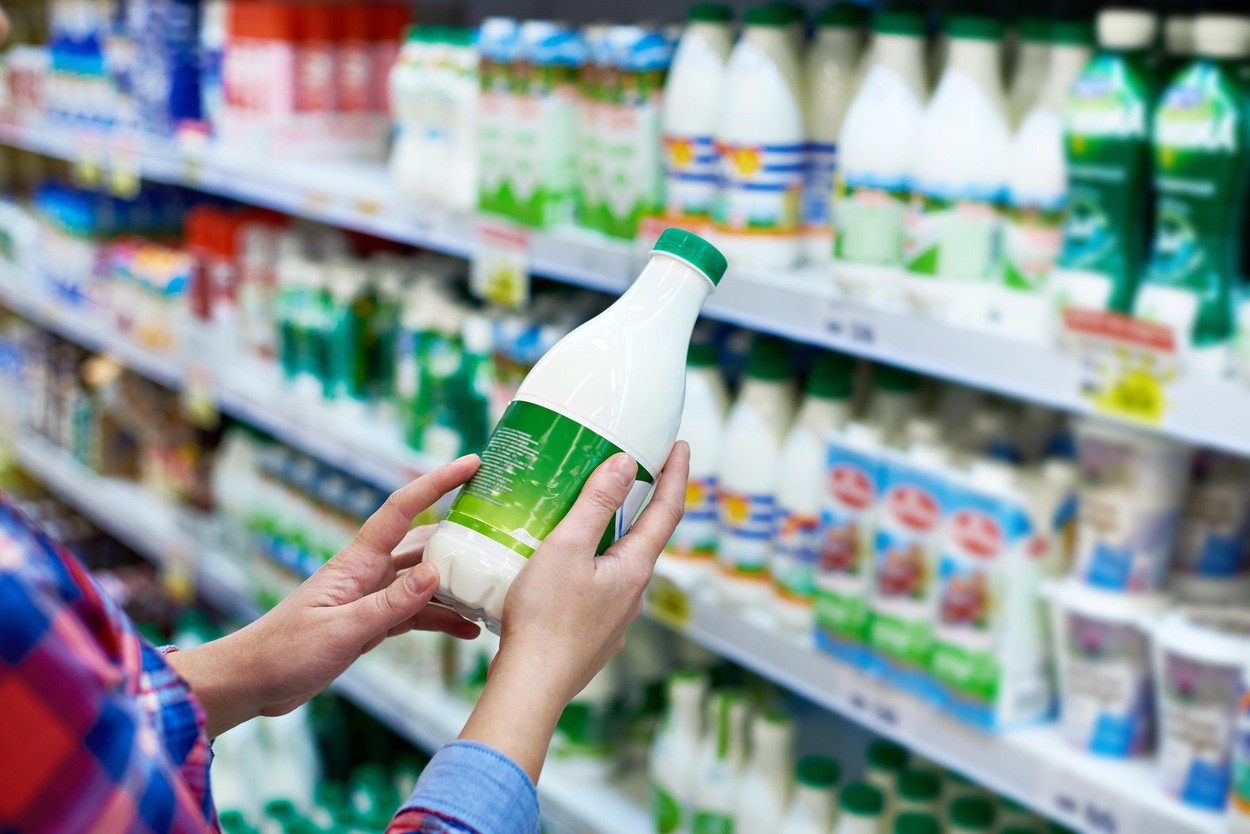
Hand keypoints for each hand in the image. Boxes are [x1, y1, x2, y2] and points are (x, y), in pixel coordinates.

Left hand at [169, 455, 481, 737]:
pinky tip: (469, 630)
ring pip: (425, 579)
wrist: (253, 684)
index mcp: (356, 562)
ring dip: (457, 583)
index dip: (437, 482)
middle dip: (461, 531)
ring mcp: (372, 596)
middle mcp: (368, 572)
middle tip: (504, 527)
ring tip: (496, 586)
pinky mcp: (372, 622)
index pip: (402, 509)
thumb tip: (436, 570)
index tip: (472, 463)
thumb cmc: (286, 652)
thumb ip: (391, 604)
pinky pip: (417, 612)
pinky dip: (442, 618)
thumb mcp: (342, 630)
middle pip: (422, 541)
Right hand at [459, 442, 689, 780]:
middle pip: (646, 537)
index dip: (677, 474)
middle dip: (643, 503)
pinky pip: (601, 590)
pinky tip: (566, 568)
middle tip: (633, 471)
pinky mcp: (595, 636)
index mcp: (634, 568)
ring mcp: (616, 619)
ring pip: (620, 566)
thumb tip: (625, 464)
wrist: (531, 686)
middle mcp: (634, 594)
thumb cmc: (544, 617)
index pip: (667, 510)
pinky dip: (593, 567)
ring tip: (589, 517)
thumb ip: (596, 504)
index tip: (682, 445)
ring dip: (613, 538)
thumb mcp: (566, 547)